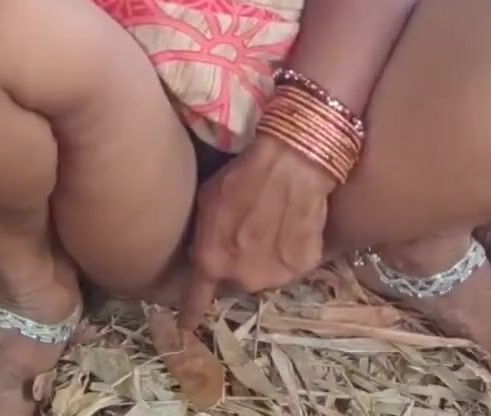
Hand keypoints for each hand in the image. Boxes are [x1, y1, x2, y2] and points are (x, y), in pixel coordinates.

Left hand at [179, 136, 337, 330]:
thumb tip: (202, 253)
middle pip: (235, 282)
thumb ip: (204, 237)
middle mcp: (243, 277)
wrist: (290, 165)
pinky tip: (289, 227)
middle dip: (235, 267)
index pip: (196, 299)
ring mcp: (276, 276)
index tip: (186, 325)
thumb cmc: (242, 176)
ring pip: (263, 275)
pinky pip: (290, 265)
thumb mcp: (206, 202)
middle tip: (243, 239)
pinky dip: (288, 252)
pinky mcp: (304, 266)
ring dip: (261, 261)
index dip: (191, 313)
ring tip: (268, 229)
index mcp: (212, 262)